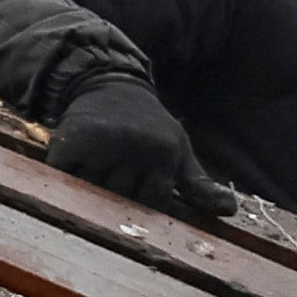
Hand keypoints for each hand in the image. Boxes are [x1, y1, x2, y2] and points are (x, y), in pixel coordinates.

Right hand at [44, 78, 233, 223]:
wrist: (110, 86)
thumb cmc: (149, 127)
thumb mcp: (178, 151)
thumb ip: (200, 186)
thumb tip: (230, 210)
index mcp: (164, 151)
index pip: (154, 204)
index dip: (145, 200)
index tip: (141, 182)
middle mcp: (135, 145)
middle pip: (123, 202)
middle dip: (118, 196)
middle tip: (117, 168)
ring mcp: (102, 143)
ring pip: (94, 197)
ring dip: (91, 191)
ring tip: (98, 165)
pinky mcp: (72, 141)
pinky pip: (66, 181)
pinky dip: (67, 179)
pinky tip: (77, 164)